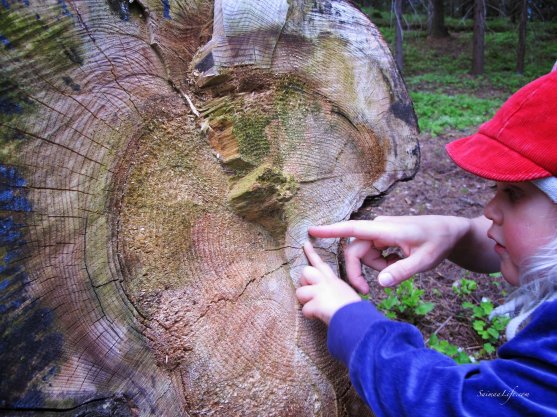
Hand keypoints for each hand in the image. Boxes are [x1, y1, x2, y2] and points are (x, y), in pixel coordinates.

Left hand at [296, 241, 361, 324]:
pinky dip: (310, 315)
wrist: (356, 319)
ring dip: (306, 302)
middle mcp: (326, 282)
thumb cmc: (353, 311)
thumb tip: (322, 298)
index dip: (311, 253)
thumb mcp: (345, 295)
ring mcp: (320, 291)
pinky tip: (319, 317)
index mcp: (333, 280)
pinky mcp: (317, 302)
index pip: (320, 264)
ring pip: (300, 292)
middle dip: (304, 282)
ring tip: (318, 308)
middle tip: (313, 293)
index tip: (305, 244)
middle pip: (305, 271)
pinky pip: (305, 310)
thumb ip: (332, 292)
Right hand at [309, 216, 471, 290]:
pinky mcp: (383, 236)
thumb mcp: (424, 261)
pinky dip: (382, 263)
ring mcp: (380, 232)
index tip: (311, 231)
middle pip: (355, 251)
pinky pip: (373, 253)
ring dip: (376, 267)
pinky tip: (400, 261)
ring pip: (365, 254)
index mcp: (386, 230)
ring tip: (399, 269)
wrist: (451, 231)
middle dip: (358, 271)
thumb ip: (402, 271)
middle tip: (366, 293)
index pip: (353, 229)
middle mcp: (378, 228)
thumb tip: (379, 283)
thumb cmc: (439, 242)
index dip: (331, 231)